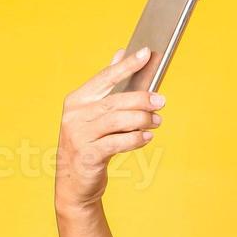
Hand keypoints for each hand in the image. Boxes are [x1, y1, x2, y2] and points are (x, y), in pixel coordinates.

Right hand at [55, 47, 164, 214]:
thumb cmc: (90, 144)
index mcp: (77, 100)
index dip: (127, 65)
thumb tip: (121, 54)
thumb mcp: (95, 114)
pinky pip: (117, 143)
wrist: (75, 183)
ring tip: (156, 122)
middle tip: (161, 101)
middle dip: (141, 99)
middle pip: (115, 101)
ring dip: (142, 120)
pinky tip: (147, 137)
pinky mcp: (87, 155)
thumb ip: (108, 86)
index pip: (105, 77)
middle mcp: (75, 115)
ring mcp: (79, 135)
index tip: (147, 53)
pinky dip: (135, 139)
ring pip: (117, 121)